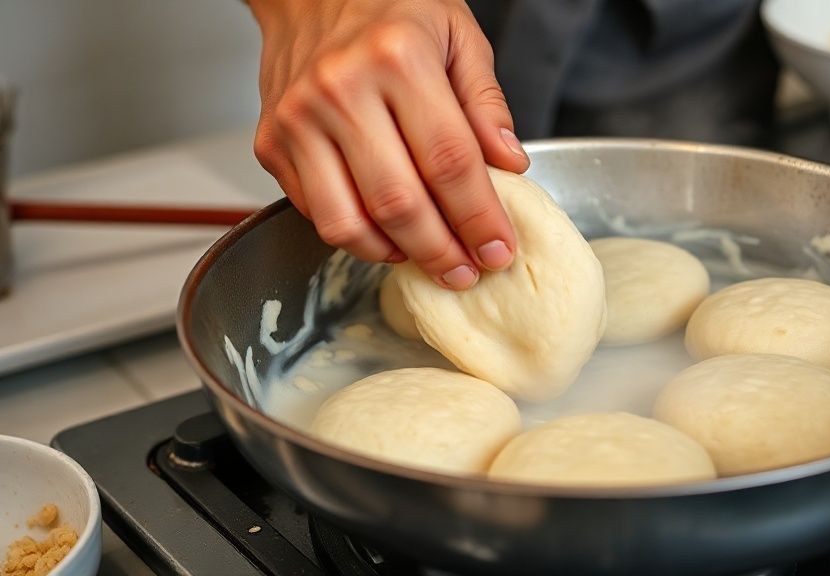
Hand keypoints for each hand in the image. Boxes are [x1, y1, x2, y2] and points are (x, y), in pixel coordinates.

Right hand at [249, 0, 528, 289]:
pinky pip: (316, 212)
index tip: (498, 250)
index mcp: (398, 58)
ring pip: (348, 221)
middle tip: (466, 271)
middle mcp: (341, 90)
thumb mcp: (458, 34)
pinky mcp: (270, 144)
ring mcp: (297, 120)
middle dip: (441, 250)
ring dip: (394, 254)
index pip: (450, 161)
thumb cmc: (387, 7)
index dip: (479, 217)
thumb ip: (486, 102)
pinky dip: (356, 237)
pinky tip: (387, 234)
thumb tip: (510, 165)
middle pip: (399, 202)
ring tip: (426, 258)